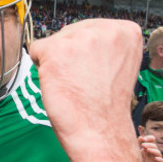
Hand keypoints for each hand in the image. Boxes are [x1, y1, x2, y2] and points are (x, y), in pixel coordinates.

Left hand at [29, 19, 142, 150]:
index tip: (97, 74)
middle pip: (71, 32)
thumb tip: (75, 35)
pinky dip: (41, 68)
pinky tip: (58, 83)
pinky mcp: (56, 50)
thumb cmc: (106, 105)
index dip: (87, 54)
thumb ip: (102, 45)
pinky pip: (36, 49)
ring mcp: (80, 37)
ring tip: (74, 84)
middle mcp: (106, 29)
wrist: (101, 132)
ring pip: (54, 42)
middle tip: (84, 82)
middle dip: (70, 56)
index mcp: (126, 31)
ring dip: (56, 62)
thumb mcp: (116, 63)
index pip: (91, 29)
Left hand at [138, 135, 162, 161]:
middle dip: (149, 144)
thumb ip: (137, 145)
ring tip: (147, 150)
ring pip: (158, 153)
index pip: (152, 140)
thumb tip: (140, 137)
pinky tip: (155, 158)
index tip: (144, 139)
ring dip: (153, 150)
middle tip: (143, 145)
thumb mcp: (136, 154)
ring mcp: (157, 160)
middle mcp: (153, 153)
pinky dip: (160, 159)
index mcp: (148, 148)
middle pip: (154, 146)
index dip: (149, 138)